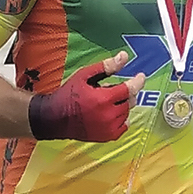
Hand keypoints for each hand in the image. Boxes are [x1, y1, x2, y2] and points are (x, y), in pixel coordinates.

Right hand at [27, 51, 145, 141]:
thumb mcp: (85, 75)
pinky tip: (109, 113)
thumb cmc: (68, 95)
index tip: (140, 76)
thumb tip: (124, 56)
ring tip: (105, 102)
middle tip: (112, 89)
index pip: (130, 89)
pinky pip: (123, 126)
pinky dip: (121, 118)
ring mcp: (108, 128)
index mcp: (103, 99)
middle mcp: (108, 115)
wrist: (52, 119)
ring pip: (127, 113)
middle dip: (125, 93)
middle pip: (129, 100)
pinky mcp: (106, 137)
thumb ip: (106, 67)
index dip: (137, 81)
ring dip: (122, 105)